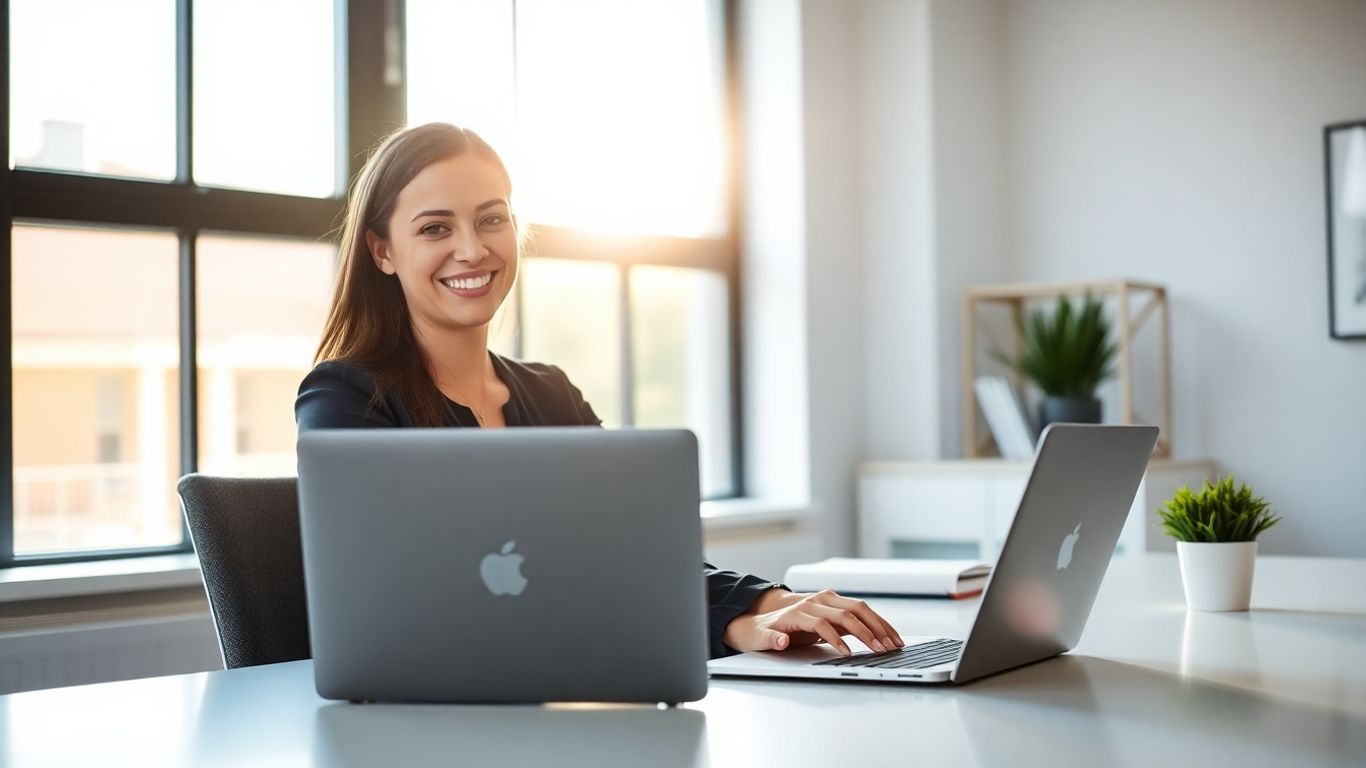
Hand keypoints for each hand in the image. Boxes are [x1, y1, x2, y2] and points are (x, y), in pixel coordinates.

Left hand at [723, 588, 905, 655]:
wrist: (765, 617)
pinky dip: (876, 624)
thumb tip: (782, 641)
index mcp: (799, 610)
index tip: (847, 654)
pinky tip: (888, 636)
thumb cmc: (764, 630)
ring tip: (894, 644)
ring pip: (860, 608)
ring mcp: (828, 600)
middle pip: (848, 611)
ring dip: (879, 626)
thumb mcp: (761, 637)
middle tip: (883, 649)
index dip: (835, 638)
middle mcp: (817, 600)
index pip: (822, 623)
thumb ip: (771, 639)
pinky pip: (861, 612)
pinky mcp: (837, 605)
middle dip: (868, 631)